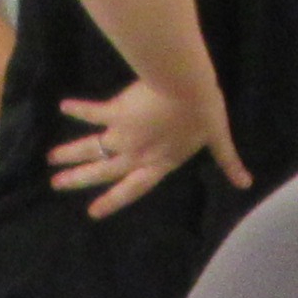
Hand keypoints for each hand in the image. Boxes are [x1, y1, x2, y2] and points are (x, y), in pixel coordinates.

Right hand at [52, 73, 245, 217]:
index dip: (112, 201)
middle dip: (79, 179)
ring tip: (51, 159)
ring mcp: (122, 135)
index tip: (93, 212)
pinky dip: (78, 109)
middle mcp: (135, 154)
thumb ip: (227, 160)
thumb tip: (246, 182)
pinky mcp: (115, 111)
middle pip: (102, 172)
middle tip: (57, 184)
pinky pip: (92, 112)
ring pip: (91, 148)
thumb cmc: (203, 110)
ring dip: (70, 153)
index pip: (132, 189)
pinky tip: (63, 106)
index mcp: (159, 163)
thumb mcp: (218, 137)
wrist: (185, 85)